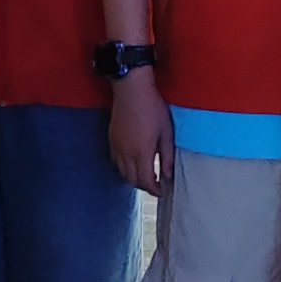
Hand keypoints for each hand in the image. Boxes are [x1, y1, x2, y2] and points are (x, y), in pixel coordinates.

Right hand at [105, 68, 172, 195]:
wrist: (131, 90)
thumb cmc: (153, 108)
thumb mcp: (166, 132)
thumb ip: (167, 156)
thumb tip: (169, 175)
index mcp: (142, 153)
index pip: (145, 181)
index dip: (154, 190)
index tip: (162, 191)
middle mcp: (126, 154)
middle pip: (132, 180)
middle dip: (144, 186)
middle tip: (156, 185)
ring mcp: (117, 147)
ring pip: (122, 173)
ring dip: (134, 178)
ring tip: (146, 176)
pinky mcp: (111, 140)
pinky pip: (116, 162)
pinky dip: (124, 169)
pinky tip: (133, 164)